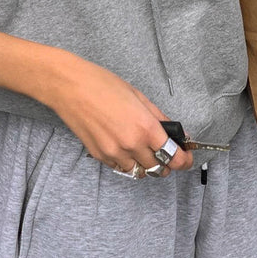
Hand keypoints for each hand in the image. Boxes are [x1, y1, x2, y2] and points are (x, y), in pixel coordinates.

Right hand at [43, 52, 192, 175]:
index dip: (184, 160)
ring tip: (144, 150)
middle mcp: (131, 144)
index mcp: (144, 127)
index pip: (173, 156)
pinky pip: (121, 168)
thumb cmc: (103, 84)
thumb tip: (175, 132)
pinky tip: (125, 147)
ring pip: (139, 172)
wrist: (70, 87)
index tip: (186, 157)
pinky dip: (128, 163)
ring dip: (146, 165)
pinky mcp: (100, 156)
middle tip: (166, 152)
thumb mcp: (138, 95)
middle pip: (159, 169)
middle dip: (167, 163)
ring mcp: (114, 153)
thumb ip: (158, 117)